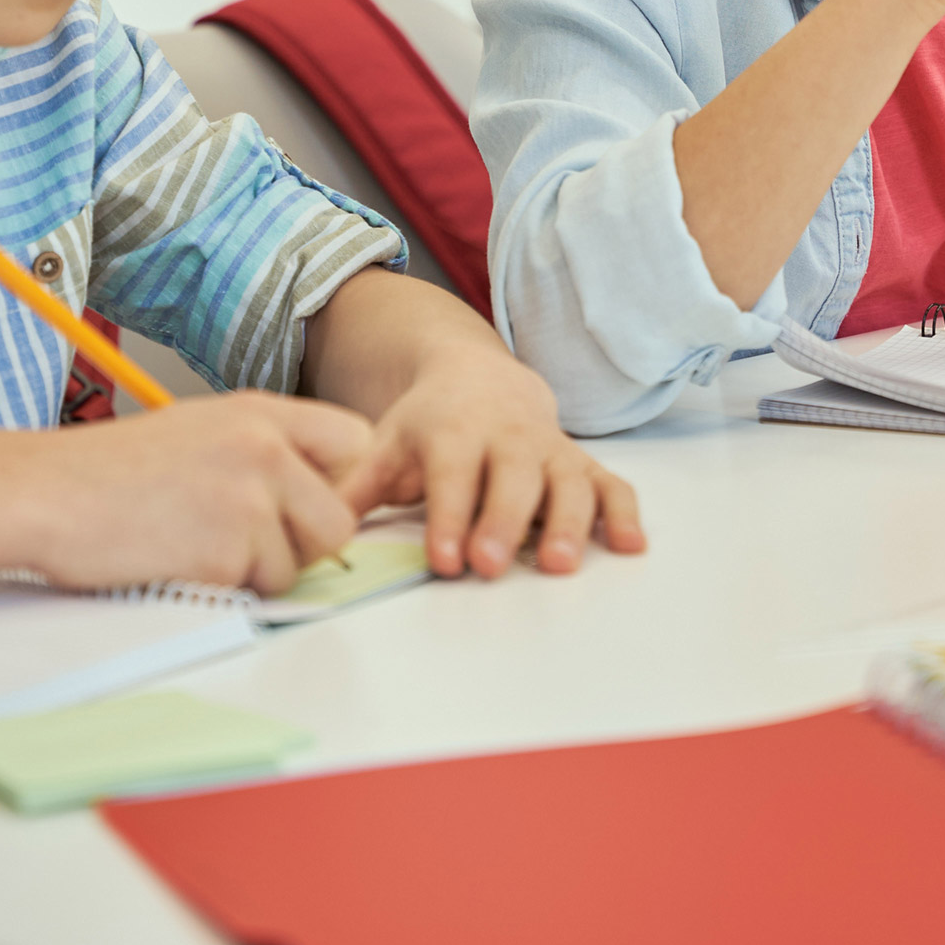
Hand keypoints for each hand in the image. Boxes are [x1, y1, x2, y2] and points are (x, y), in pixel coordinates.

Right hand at [18, 393, 370, 595]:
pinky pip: (256, 588)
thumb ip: (264, 451)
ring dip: (258, 571)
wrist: (47, 494)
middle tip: (246, 541)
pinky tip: (180, 559)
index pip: (354, 442)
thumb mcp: (201, 429)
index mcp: (260, 413)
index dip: (336, 483)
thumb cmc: (112, 470)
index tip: (306, 503)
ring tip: (197, 544)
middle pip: (338, 520)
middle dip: (302, 544)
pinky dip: (225, 588)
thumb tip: (316, 495)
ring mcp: (248, 498)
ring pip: (300, 563)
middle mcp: (264, 448)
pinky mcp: (226, 550)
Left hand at [333, 341, 645, 578]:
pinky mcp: (582, 463)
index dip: (449, 516)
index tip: (445, 560)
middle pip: (512, 479)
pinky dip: (624, 513)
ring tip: (560, 564)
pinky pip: (612, 484)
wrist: (480, 378)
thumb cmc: (429, 424)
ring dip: (569, 523)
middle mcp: (509, 436)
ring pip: (567, 482)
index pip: (453, 474)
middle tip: (491, 567)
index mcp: (455, 429)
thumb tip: (314, 527)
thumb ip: (355, 487)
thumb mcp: (386, 444)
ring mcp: (551, 449)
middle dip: (503, 523)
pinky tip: (630, 546)